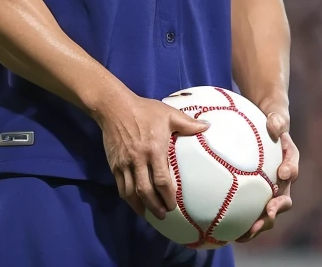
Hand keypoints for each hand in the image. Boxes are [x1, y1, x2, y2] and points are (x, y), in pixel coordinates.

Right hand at [97, 93, 209, 219]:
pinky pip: (120, 186)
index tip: (174, 205)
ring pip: (131, 192)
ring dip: (140, 206)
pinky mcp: (114, 164)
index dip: (168, 196)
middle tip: (164, 215)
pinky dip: (128, 198)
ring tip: (149, 214)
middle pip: (146, 191)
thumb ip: (188, 123)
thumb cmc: (144, 110)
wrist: (115, 107)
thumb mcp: (168, 114)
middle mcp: (138, 160)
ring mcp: (125, 163)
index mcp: (154, 150)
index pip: (162, 180)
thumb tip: (207, 127)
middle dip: (155, 207)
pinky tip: (134, 202)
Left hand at [236, 110, 298, 242]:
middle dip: (277, 207)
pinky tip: (231, 233)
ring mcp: (270, 187)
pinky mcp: (257, 194)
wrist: (262, 122)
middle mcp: (282, 176)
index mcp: (288, 156)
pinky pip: (253, 210)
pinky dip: (246, 222)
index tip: (284, 173)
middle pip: (284, 196)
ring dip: (261, 222)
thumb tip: (275, 125)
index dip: (291, 170)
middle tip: (267, 213)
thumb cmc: (268, 115)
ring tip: (248, 232)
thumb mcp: (274, 112)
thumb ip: (277, 118)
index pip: (292, 164)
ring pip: (269, 209)